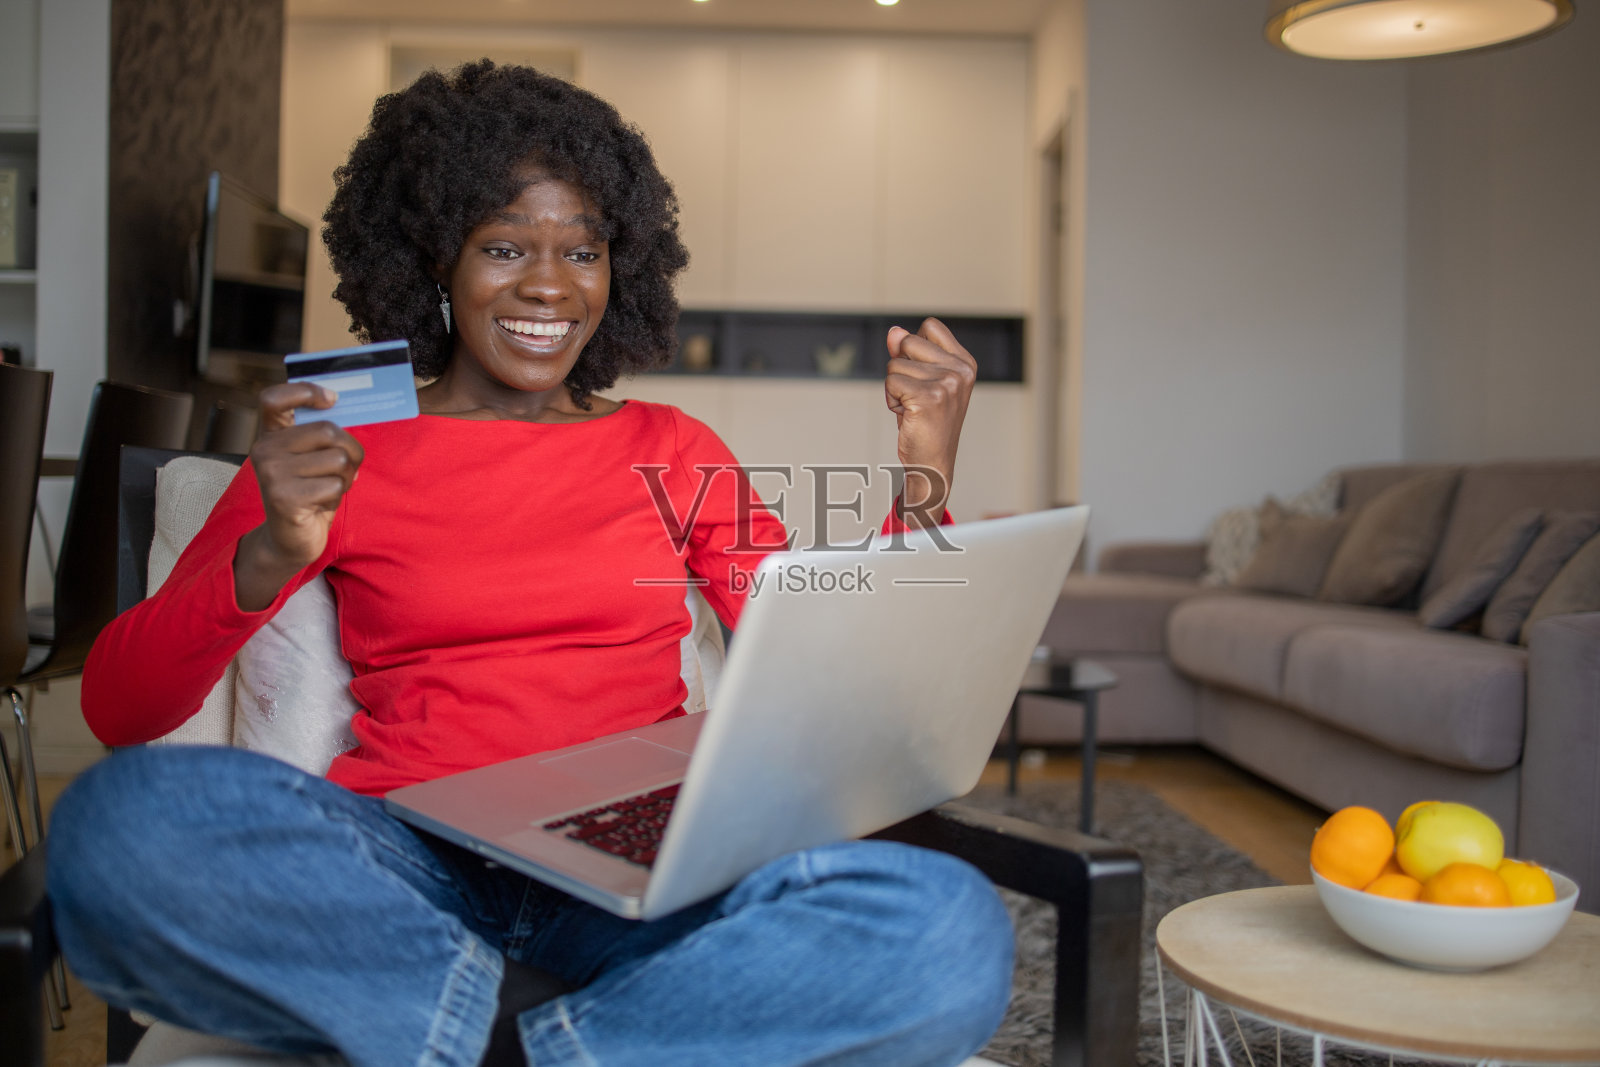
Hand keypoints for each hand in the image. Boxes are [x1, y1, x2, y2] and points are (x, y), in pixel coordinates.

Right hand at [232, 383, 363, 610]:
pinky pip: (335, 486)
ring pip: (338, 459)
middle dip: (352, 450)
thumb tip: (350, 410)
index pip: (273, 398)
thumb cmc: (310, 492)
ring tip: (327, 488)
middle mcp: (264, 450)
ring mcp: (271, 473)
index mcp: (271, 435)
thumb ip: (323, 436)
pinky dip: (338, 496)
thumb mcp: (313, 459)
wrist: (290, 539)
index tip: (332, 398)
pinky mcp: (283, 498)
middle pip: (329, 431)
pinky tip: (320, 504)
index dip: (304, 390)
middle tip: (346, 468)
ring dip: (346, 477)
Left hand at [884, 317, 975, 527]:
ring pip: (895, 364)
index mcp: (965, 363)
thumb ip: (908, 352)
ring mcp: (947, 383)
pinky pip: (891, 382)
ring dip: (895, 388)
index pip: (929, 326)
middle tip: (916, 396)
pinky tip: (908, 415)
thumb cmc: (925, 422)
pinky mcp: (928, 397)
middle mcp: (960, 370)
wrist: (932, 463)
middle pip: (907, 342)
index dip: (914, 347)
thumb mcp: (920, 380)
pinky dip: (891, 400)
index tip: (924, 375)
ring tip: (913, 408)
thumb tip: (893, 331)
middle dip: (901, 368)